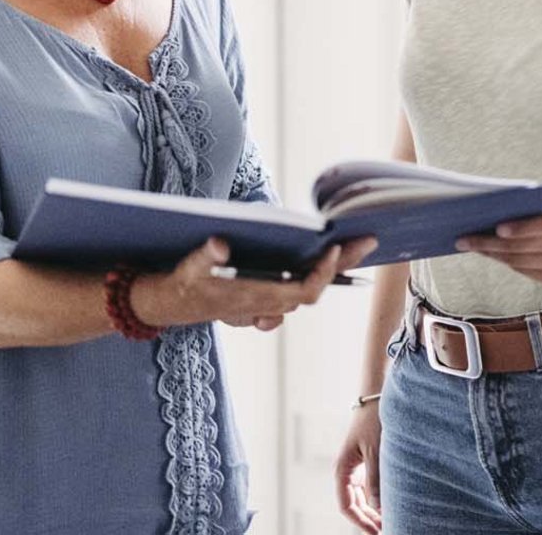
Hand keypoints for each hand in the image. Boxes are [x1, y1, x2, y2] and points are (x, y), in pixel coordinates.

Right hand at [133, 236, 376, 329]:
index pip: (300, 291)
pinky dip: (318, 271)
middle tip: (369, 238)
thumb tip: (219, 243)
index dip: (320, 274)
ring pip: (310, 287)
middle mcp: (267, 303)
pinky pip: (299, 285)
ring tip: (358, 240)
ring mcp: (268, 301)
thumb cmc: (183, 284)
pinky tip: (334, 251)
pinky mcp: (266, 293)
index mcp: (255, 298)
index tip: (333, 249)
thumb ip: (204, 257)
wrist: (172, 304)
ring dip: (335, 266)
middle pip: (315, 288)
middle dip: (343, 265)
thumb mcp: (188, 269)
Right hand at [334, 400, 382, 531]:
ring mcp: (357, 468)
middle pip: (355, 505)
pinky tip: (392, 504)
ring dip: (375, 510)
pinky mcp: (367, 463)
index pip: (346, 505)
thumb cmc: (373, 421)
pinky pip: (370, 487)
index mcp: (342, 469)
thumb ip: (376, 482)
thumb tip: (379, 510)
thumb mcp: (375, 453)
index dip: (360, 522)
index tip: (377, 532)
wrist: (377, 396)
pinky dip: (379, 497)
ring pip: (363, 498)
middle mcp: (347, 471)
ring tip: (392, 520)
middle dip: (369, 519)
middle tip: (388, 530)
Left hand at [453, 199, 541, 284]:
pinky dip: (505, 260)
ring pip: (517, 260)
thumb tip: (486, 212)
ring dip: (491, 253)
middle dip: (488, 243)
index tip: (498, 228)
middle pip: (520, 247)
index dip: (520, 228)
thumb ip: (527, 207)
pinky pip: (523, 269)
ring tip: (470, 246)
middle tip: (463, 239)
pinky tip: (489, 253)